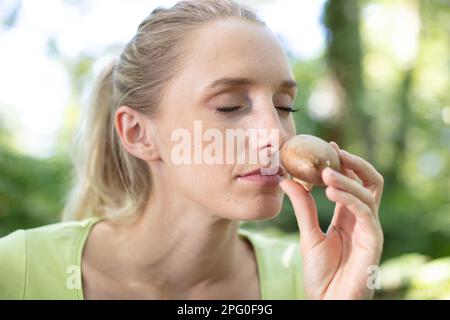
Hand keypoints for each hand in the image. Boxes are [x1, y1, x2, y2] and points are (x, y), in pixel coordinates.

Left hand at [279, 142, 383, 299]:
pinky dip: (350, 198)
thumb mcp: (308, 234)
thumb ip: (302, 207)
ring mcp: (370, 229)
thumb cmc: (321, 273)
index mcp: (348, 215)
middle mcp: (362, 219)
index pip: (352, 182)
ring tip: (324, 171)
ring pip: (368, 193)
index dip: (343, 163)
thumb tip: (287, 180)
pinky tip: (331, 191)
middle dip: (354, 163)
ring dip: (347, 179)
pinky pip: (366, 213)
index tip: (327, 146)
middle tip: (333, 151)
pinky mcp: (373, 241)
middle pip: (369, 181)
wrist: (326, 301)